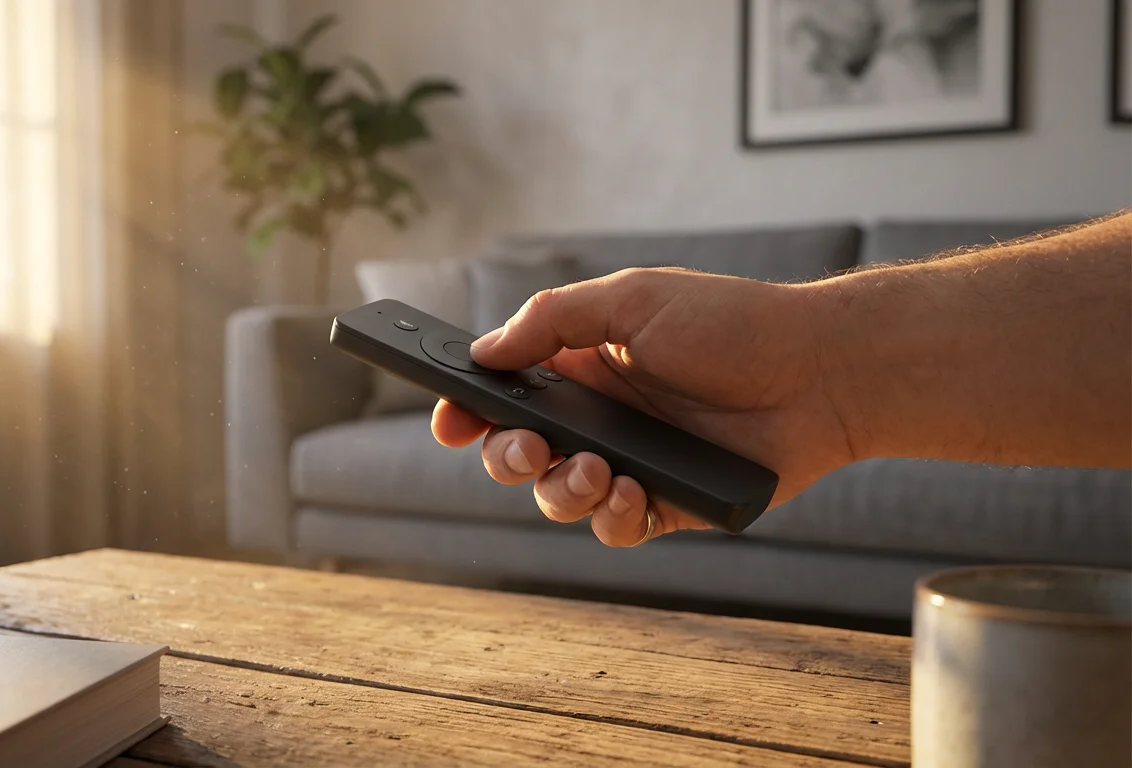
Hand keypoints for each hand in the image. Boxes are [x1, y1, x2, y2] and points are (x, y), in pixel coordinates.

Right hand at [430, 267, 856, 546]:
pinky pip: (615, 527)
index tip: (450, 418)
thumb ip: (552, 321)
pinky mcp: (667, 502)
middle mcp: (599, 416)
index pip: (504, 391)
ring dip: (559, 489)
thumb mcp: (633, 300)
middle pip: (517, 452)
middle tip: (526, 446)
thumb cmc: (732, 323)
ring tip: (595, 468)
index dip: (469, 407)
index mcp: (580, 364)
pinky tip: (631, 492)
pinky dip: (611, 516)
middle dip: (504, 455)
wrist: (820, 371)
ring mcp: (630, 461)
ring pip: (558, 497)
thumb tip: (484, 352)